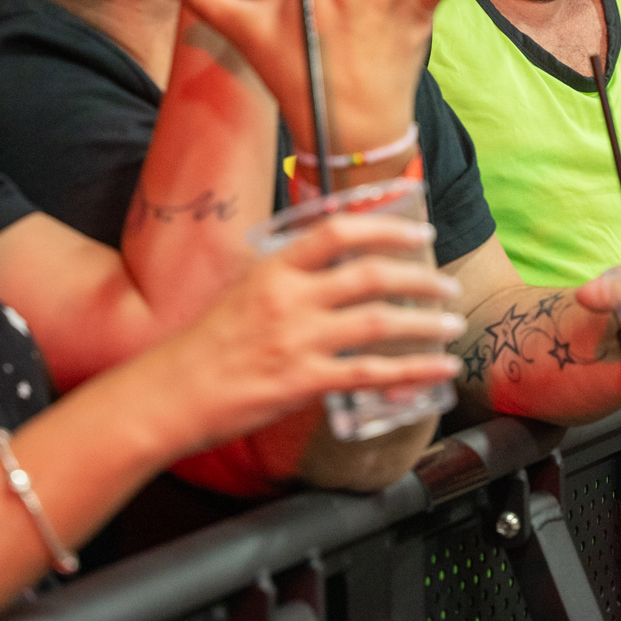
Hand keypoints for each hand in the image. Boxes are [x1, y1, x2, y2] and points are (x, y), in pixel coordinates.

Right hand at [163, 217, 463, 447]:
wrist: (169, 393)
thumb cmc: (201, 347)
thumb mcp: (241, 292)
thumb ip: (284, 279)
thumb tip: (325, 272)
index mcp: (273, 269)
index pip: (338, 231)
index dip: (385, 227)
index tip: (416, 233)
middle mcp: (289, 298)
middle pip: (370, 274)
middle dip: (419, 276)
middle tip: (445, 283)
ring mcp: (297, 340)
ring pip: (379, 322)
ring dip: (425, 323)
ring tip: (451, 324)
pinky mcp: (303, 382)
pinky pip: (371, 373)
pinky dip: (412, 372)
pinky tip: (437, 371)